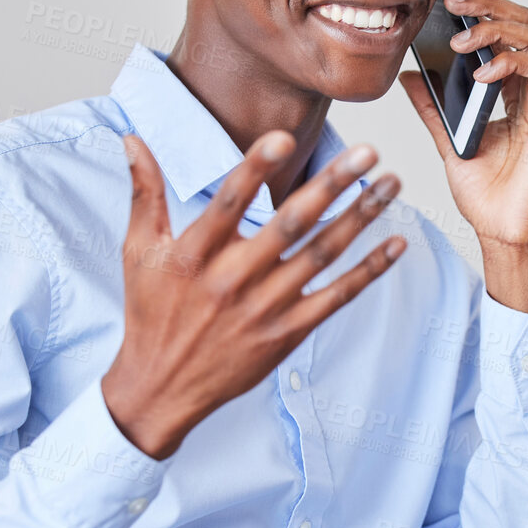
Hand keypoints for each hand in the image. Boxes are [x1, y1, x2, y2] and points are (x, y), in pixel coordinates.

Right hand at [100, 132, 405, 459]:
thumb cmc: (151, 314)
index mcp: (194, 254)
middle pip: (290, 224)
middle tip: (367, 152)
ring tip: (391, 183)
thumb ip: (144, 193)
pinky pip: (336, 296)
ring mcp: (264, 308)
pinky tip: (395, 243)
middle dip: (332, 184)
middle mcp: (233, 279)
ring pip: (321, 255)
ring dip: (361, 217)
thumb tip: (132, 141)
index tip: (283, 139)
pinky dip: (369, 271)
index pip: (228, 203)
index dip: (255, 170)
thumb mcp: (138, 252)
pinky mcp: (287, 333)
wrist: (160, 389)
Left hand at [398, 0, 527, 311]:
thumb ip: (432, 107)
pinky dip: (512, 61)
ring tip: (462, 40)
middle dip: (489, 6)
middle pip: (526, 23)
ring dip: (497, 29)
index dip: (482, 9)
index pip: (507, 31)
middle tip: (454, 3)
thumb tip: (411, 74)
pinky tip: (483, 73)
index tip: (447, 0)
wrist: (501, 232)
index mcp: (513, 91)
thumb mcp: (447, 139)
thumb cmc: (485, 194)